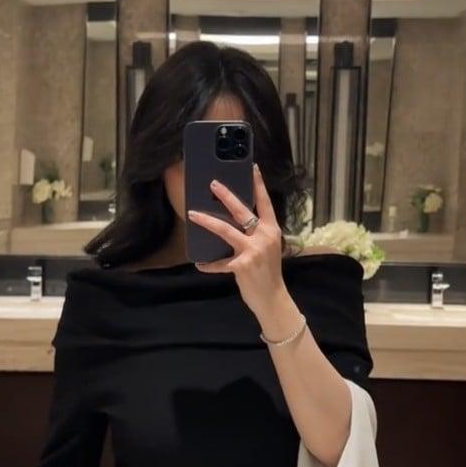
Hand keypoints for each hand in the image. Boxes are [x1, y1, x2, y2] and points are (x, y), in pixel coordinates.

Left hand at [187, 163, 285, 317]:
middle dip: (226, 196)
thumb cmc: (268, 272)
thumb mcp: (267, 248)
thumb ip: (255, 235)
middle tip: (213, 184)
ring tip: (192, 214)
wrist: (273, 298)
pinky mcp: (241, 265)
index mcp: (272, 230)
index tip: (252, 168)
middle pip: (242, 211)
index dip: (259, 185)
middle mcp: (264, 237)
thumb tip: (233, 223)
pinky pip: (219, 263)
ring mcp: (253, 251)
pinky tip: (199, 264)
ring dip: (207, 221)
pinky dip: (209, 265)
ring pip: (225, 230)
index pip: (265, 203)